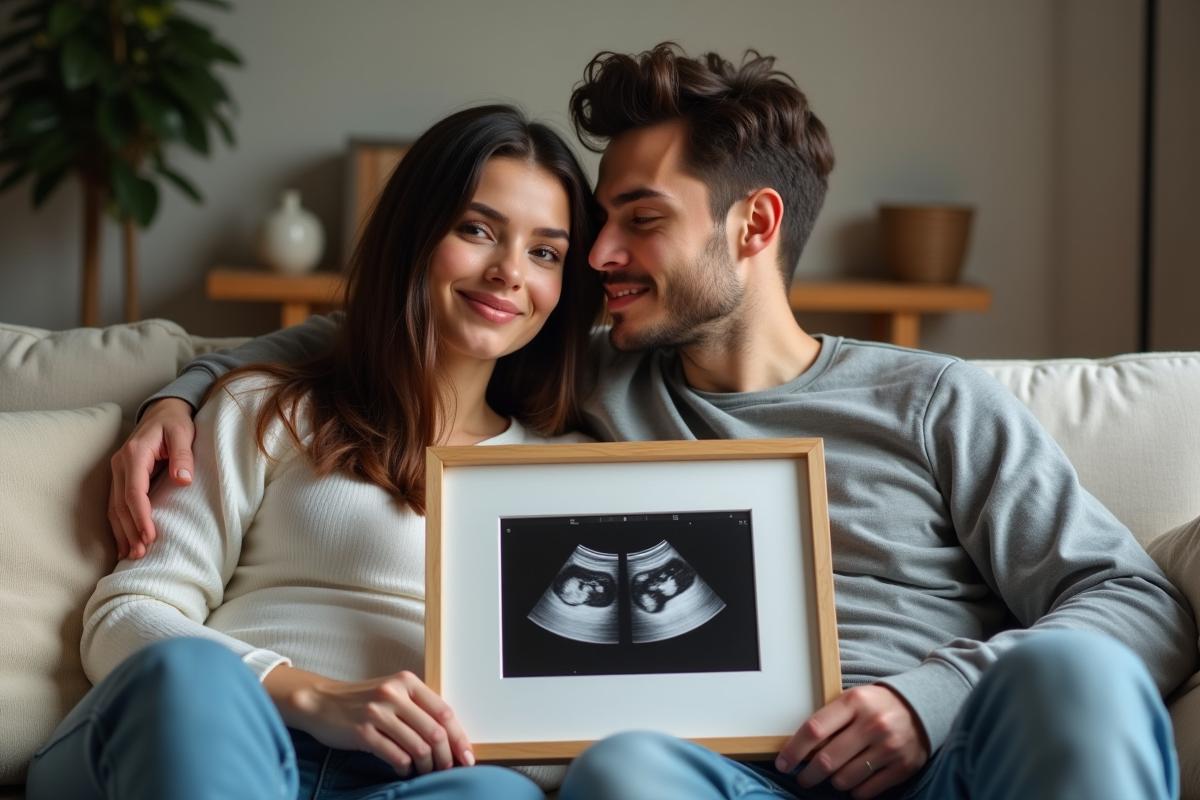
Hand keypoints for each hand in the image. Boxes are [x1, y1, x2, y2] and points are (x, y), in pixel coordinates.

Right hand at [108, 398, 195, 559]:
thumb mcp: (183, 433)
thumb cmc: (175, 422)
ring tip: (131, 555)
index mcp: (134, 454)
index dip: (141, 516)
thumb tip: (182, 480)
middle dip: (129, 531)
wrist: (163, 411)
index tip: (150, 536)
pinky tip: (124, 543)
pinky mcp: (120, 477)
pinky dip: (118, 525)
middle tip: (141, 554)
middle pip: (120, 505)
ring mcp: (117, 471)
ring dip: (122, 532)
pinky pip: (115, 505)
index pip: (134, 492)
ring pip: (114, 508)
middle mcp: (120, 464)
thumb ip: (182, 456)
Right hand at [274, 667, 473, 775]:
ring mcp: (377, 713)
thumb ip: (418, 707)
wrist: (320, 702)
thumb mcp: (393, 693)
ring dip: (426, 765)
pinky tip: (404, 770)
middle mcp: (394, 694)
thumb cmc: (362, 700)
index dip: (459, 737)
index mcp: (407, 682)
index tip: (467, 756)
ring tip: (424, 771)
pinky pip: (395, 756)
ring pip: (418, 747)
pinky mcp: (362, 733)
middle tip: (447, 769)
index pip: (444, 712)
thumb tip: (449, 737)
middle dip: (446, 756)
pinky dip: (404, 768)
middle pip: (434, 732)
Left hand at [775, 684, 929, 798]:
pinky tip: (854, 780)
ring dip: (833, 782)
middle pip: (827, 760)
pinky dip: (855, 790)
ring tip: (833, 775)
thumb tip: (800, 749)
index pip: (815, 730)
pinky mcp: (903, 767)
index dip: (794, 750)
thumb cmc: (876, 705)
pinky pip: (866, 791)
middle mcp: (873, 724)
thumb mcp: (853, 700)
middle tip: (803, 777)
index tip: (783, 763)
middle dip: (808, 774)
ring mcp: (889, 747)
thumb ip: (830, 720)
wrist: (922, 706)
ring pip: (845, 779)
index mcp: (855, 702)